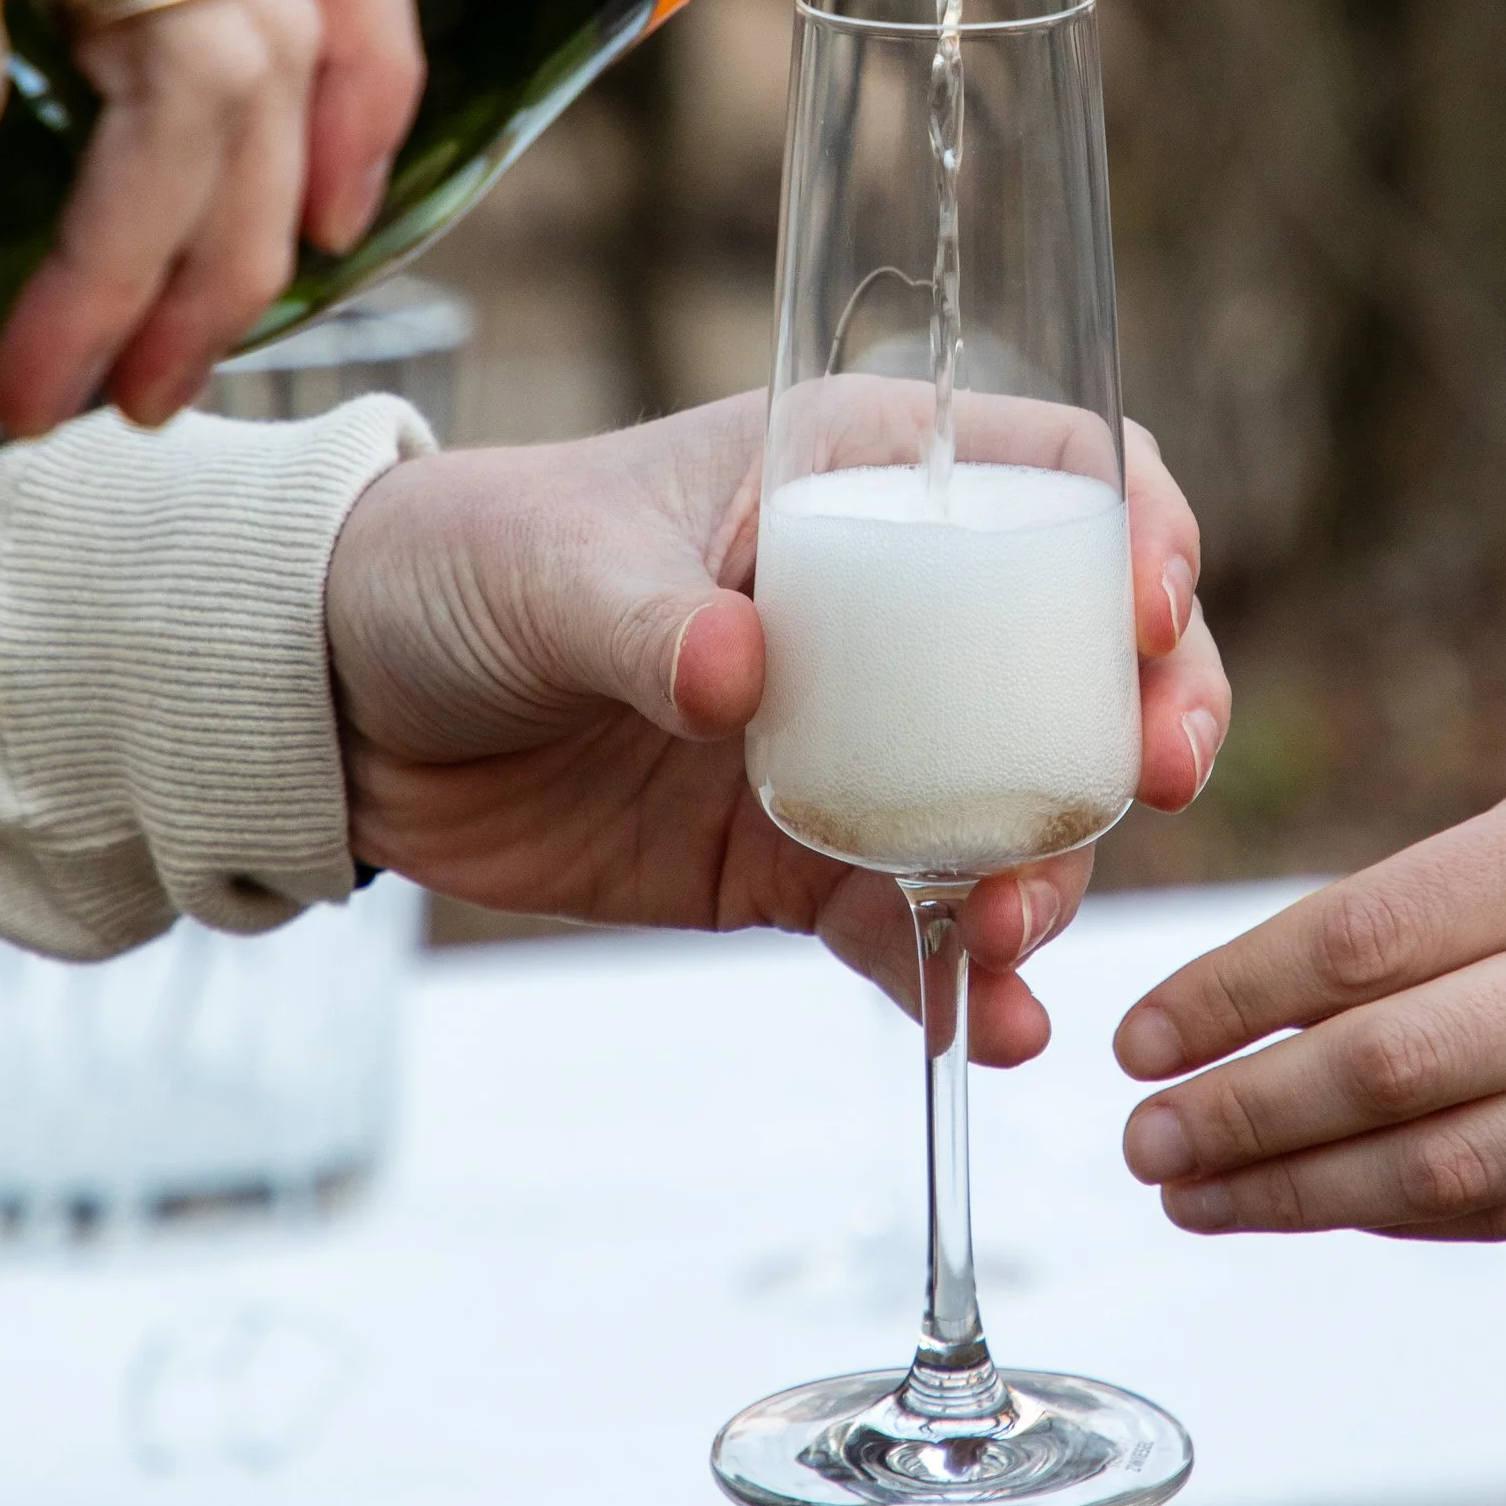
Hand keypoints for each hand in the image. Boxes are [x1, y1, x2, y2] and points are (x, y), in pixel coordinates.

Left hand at [324, 397, 1230, 1059]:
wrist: (346, 710)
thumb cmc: (460, 566)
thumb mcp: (554, 567)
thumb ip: (651, 621)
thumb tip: (742, 675)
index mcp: (858, 478)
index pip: (1058, 476)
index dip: (1138, 528)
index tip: (1151, 608)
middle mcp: (895, 613)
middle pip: (1083, 658)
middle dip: (1149, 718)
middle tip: (1158, 778)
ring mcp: (864, 746)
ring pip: (1022, 807)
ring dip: (1056, 867)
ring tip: (1017, 924)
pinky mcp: (804, 865)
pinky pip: (915, 928)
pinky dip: (964, 983)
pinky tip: (997, 1030)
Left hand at [1113, 700, 1505, 1234]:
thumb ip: (1462, 892)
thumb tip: (1288, 987)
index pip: (1369, 937)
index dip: (1235, 996)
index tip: (1142, 1032)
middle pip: (1396, 1069)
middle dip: (1245, 1116)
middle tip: (1143, 1137)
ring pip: (1460, 1168)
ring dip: (1308, 1194)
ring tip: (1202, 1192)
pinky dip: (1425, 1220)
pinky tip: (1339, 1211)